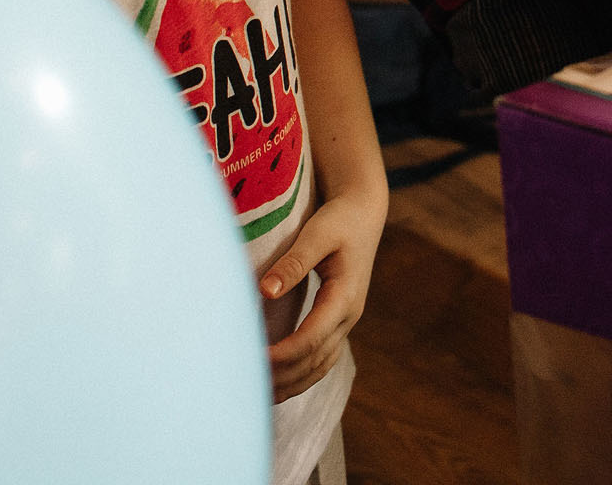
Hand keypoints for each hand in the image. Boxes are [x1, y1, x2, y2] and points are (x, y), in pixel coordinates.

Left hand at [261, 182, 386, 401]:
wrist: (364, 214)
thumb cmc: (340, 220)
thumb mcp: (318, 234)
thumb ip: (293, 263)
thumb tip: (265, 291)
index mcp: (345, 296)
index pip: (311, 338)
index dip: (283, 355)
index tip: (254, 361)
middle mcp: (349, 315)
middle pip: (315, 359)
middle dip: (283, 377)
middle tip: (247, 386)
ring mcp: (346, 321)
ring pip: (321, 365)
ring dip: (293, 383)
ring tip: (260, 397)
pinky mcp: (339, 320)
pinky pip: (322, 358)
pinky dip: (302, 375)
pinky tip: (280, 383)